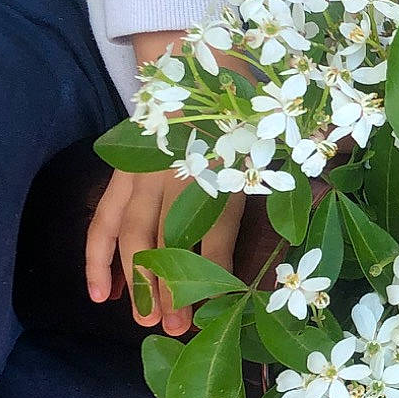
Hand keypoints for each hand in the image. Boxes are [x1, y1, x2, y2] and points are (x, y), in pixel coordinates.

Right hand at [85, 29, 255, 335]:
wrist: (187, 69)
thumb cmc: (233, 118)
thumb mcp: (260, 146)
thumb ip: (277, 176)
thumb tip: (300, 202)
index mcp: (218, 174)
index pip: (213, 237)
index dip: (211, 276)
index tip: (213, 309)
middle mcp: (177, 181)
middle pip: (170, 246)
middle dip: (171, 291)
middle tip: (174, 328)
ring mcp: (143, 180)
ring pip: (135, 240)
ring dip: (138, 284)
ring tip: (144, 321)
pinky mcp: (120, 178)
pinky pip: (102, 224)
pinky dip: (98, 260)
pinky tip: (100, 295)